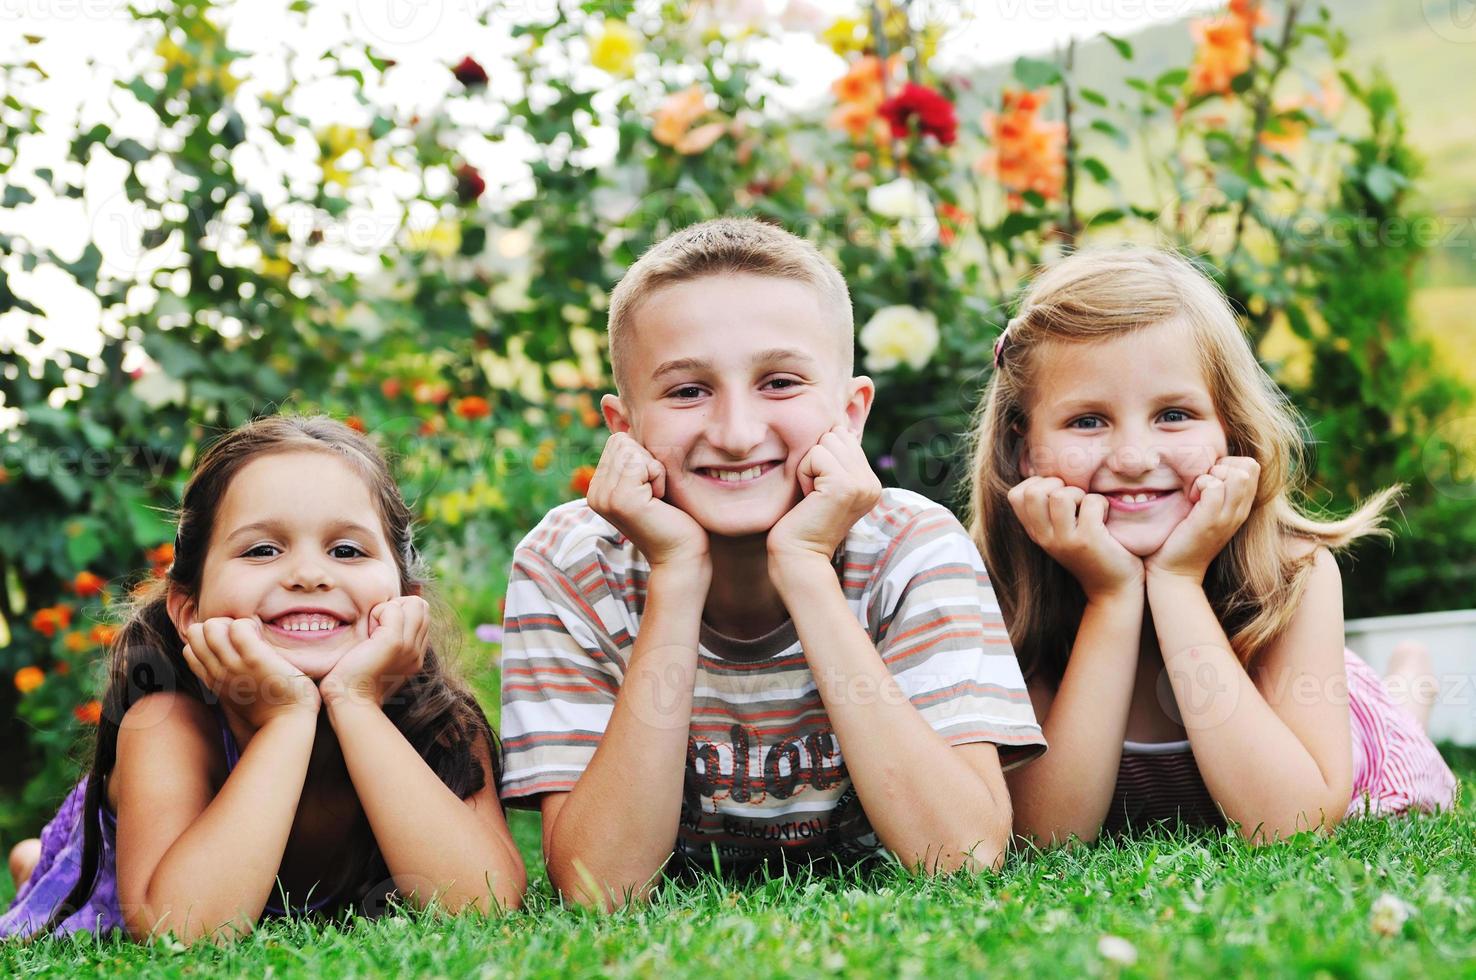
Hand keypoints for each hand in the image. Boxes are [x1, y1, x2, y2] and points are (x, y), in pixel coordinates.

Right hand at [182, 617, 319, 727]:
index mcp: (214, 681)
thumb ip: (227, 679)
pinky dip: (247, 624)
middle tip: (239, 633)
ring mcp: (235, 666)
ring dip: (230, 622)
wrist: (288, 723)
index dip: (205, 638)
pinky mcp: (256, 659)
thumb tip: (226, 660)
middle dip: (214, 624)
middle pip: (194, 633)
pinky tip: (259, 633)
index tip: (228, 642)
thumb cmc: (270, 708)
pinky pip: (239, 628)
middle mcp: (219, 673)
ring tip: (250, 632)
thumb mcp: (237, 695)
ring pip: (211, 627)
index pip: (189, 650)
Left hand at [320, 596, 429, 709]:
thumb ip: (391, 635)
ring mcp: (410, 647)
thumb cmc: (354, 677)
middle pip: (422, 606)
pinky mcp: (396, 643)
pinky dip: (378, 612)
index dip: (401, 612)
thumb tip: (392, 608)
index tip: (380, 630)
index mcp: (416, 655)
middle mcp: (418, 651)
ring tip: (372, 630)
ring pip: (414, 604)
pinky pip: (393, 609)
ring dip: (388, 609)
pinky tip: (368, 633)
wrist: (348, 698)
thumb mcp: (379, 654)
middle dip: (397, 607)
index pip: (422, 613)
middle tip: (376, 627)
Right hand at [586, 432, 708, 570]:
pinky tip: (659, 501)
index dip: (645, 458)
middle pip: (622, 440)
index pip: (618, 440)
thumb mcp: (650, 476)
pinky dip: (659, 476)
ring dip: (654, 469)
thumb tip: (609, 400)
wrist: (683, 555)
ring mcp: (603, 497)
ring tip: (657, 498)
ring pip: (631, 448)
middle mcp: (595, 492)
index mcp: (598, 487)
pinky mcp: (620, 500)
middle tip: (656, 494)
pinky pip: (641, 461)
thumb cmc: (675, 516)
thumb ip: (633, 448)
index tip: (652, 490)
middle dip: (648, 461)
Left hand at [767, 426, 881, 564]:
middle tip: (814, 493)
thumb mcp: (825, 485)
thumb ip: (836, 459)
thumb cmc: (802, 520)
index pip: (844, 436)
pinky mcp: (845, 485)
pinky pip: (815, 455)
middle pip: (835, 435)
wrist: (798, 555)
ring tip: (812, 495)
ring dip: (809, 466)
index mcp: (870, 481)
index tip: (819, 490)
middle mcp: (872, 482)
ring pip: (825, 441)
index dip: (821, 458)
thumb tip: (837, 425)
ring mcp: (861, 483)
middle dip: (815, 459)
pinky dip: (804, 473)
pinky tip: (809, 498)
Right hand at [1007, 477, 1143, 600]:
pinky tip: (1106, 518)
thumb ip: (1050, 508)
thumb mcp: (1062, 531)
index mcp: (1036, 532)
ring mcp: (1064, 541)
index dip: (1038, 484)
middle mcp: (1044, 537)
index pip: (1015, 495)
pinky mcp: (1088, 542)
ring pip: (1060, 495)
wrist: (1114, 589)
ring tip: (1089, 508)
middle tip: (1075, 500)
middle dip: (1058, 485)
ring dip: (1080, 493)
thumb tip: (1048, 471)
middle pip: (1033, 492)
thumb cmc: (1092, 552)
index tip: (1057, 495)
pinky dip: (1103, 503)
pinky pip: (1091, 502)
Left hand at [1146, 456, 1259, 582]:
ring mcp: (1227, 516)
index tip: (1208, 479)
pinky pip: (1215, 486)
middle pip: (1248, 466)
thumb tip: (1207, 464)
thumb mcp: (1204, 510)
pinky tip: (1190, 499)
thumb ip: (1212, 489)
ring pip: (1236, 474)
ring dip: (1211, 475)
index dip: (1228, 463)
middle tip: (1200, 484)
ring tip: (1195, 492)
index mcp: (1240, 507)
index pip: (1251, 466)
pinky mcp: (1210, 520)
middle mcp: (1239, 511)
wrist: (1174, 572)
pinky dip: (1200, 485)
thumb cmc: (1184, 536)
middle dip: (1222, 465)